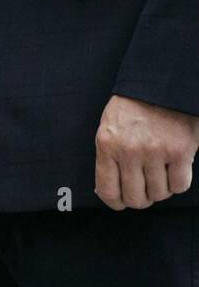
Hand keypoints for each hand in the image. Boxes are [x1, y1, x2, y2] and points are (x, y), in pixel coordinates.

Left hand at [94, 94, 198, 208]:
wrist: (161, 83)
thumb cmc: (133, 106)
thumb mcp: (110, 127)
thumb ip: (109, 157)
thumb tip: (109, 192)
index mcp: (107, 144)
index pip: (107, 191)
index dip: (117, 203)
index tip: (123, 201)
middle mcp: (129, 150)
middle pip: (136, 199)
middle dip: (142, 198)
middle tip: (146, 186)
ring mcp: (155, 151)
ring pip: (159, 194)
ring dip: (162, 187)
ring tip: (161, 169)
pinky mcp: (180, 151)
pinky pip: (180, 186)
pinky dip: (179, 181)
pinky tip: (176, 166)